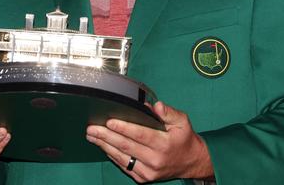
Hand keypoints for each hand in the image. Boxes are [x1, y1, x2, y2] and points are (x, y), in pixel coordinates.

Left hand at [85, 101, 213, 182]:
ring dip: (104, 145)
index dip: (123, 127)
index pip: (140, 135)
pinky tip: (103, 146)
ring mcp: (148, 171)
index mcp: (164, 144)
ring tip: (92, 135)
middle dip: (106, 136)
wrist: (191, 163)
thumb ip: (168, 112)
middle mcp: (155, 159)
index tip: (109, 121)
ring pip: (122, 157)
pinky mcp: (143, 177)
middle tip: (92, 128)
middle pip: (126, 146)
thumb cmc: (184, 139)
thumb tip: (154, 106)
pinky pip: (124, 165)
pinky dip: (112, 155)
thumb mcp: (182, 121)